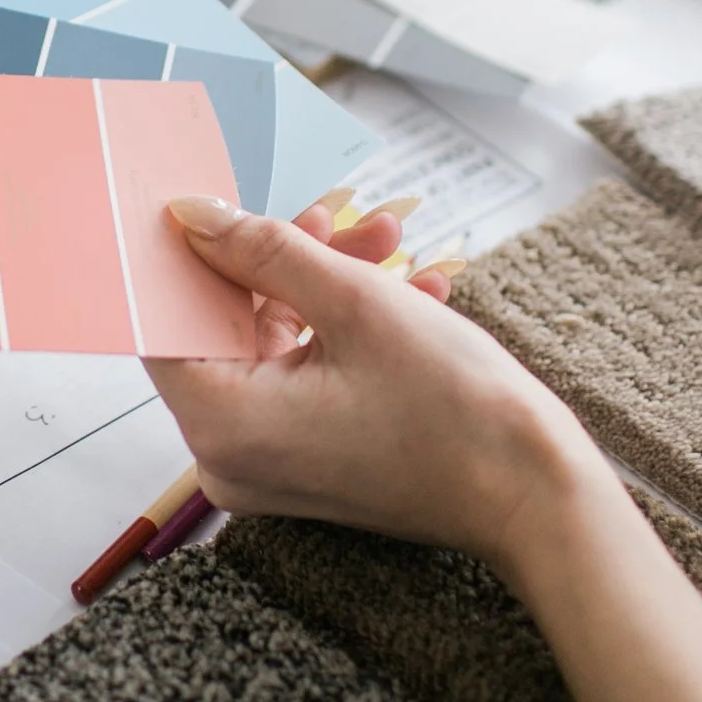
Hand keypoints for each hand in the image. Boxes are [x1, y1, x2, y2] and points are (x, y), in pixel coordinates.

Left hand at [143, 195, 618, 577]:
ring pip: (272, 347)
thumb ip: (264, 249)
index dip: (185, 258)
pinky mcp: (308, 465)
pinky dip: (339, 332)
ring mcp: (269, 467)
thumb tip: (194, 214)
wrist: (539, 495)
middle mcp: (229, 459)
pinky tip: (403, 287)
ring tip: (385, 239)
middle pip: (224, 331)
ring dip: (323, 286)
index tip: (209, 206)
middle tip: (331, 213)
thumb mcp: (356, 301)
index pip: (162, 325)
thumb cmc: (455, 410)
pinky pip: (303, 380)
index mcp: (221, 425)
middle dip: (279, 261)